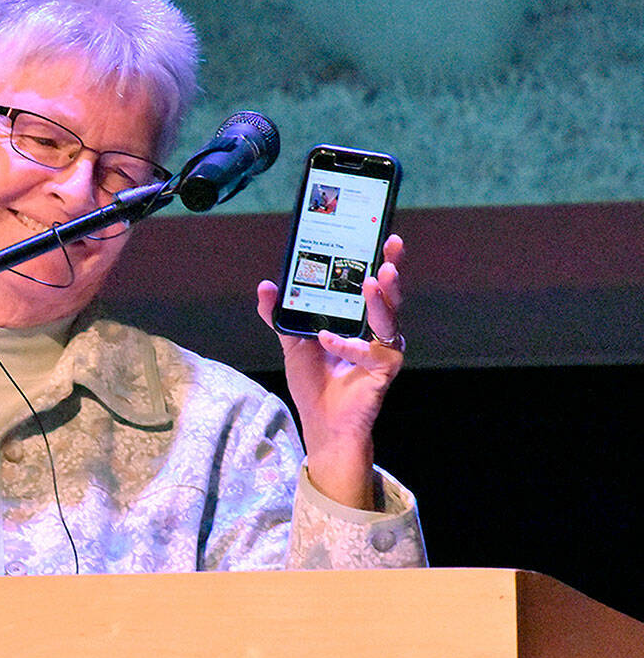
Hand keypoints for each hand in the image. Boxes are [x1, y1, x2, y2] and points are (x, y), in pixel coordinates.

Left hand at [256, 234, 405, 509]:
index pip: (373, 284)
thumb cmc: (314, 383)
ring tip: (372, 279)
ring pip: (388, 319)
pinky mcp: (383, 371)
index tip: (384, 235)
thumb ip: (280, 315)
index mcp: (358, 319)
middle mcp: (375, 332)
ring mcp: (382, 350)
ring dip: (380, 299)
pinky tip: (329, 340)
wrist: (320, 423)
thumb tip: (266, 284)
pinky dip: (347, 345)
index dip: (381, 259)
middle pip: (389, 295)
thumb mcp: (292, 342)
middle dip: (391, 269)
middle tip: (390, 248)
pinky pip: (370, 351)